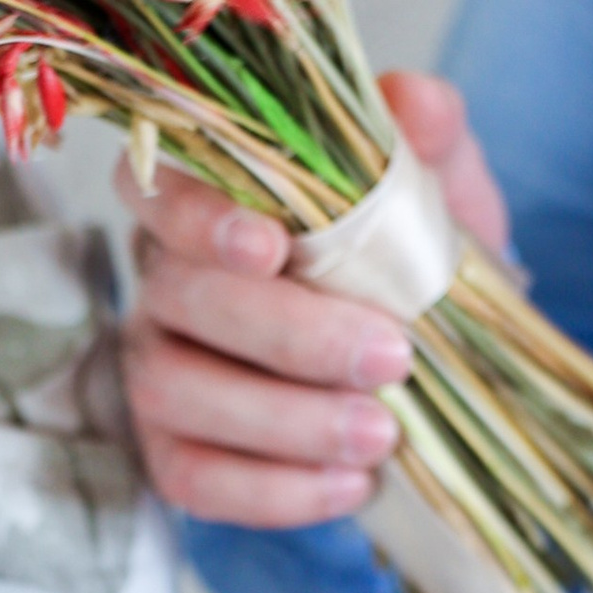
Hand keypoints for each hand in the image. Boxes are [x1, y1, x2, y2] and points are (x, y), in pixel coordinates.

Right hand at [119, 67, 512, 526]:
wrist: (431, 353)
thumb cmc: (408, 256)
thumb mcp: (435, 190)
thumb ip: (425, 139)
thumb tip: (414, 101)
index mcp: (206, 202)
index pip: (158, 190)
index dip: (199, 217)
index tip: (275, 245)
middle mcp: (161, 283)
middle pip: (181, 300)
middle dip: (288, 335)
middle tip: (391, 357)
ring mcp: (158, 370)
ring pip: (177, 393)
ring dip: (284, 421)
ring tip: (380, 434)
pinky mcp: (175, 453)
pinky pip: (193, 479)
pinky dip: (274, 491)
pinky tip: (350, 485)